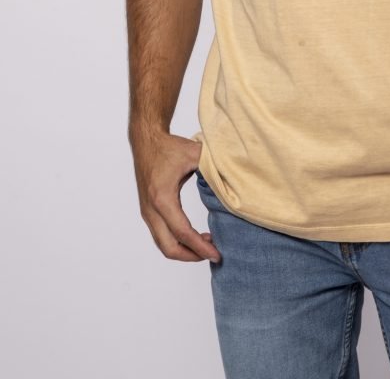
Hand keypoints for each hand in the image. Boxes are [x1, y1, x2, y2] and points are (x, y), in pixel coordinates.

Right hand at [130, 130, 220, 263]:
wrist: (146, 141)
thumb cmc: (169, 147)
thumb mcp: (194, 153)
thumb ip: (213, 167)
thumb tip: (234, 178)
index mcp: (163, 198)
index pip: (183, 233)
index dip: (201, 248)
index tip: (217, 254)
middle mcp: (151, 210)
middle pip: (169, 247)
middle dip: (192, 256)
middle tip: (213, 253)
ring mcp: (147, 212)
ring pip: (163, 245)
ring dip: (184, 250)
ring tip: (207, 243)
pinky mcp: (148, 211)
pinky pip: (161, 236)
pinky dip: (177, 241)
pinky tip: (194, 235)